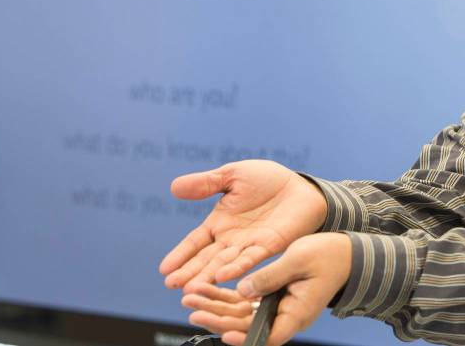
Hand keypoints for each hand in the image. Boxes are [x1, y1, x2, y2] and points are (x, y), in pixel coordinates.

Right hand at [159, 160, 327, 289]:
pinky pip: (251, 258)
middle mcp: (231, 239)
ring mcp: (249, 245)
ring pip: (225, 263)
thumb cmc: (267, 181)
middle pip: (206, 258)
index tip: (164, 270)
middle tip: (172, 285)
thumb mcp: (232, 176)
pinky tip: (224, 276)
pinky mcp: (270, 246)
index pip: (195, 242)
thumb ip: (205, 184)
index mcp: (220, 223)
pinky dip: (238, 267)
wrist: (300, 186)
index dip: (180, 255)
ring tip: (192, 288)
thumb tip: (173, 187)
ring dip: (209, 276)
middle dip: (189, 272)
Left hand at [184, 233, 352, 345]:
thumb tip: (242, 290)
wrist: (343, 252)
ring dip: (215, 305)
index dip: (245, 339)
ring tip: (190, 297)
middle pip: (245, 326)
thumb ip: (269, 276)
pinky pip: (244, 300)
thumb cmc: (328, 256)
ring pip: (239, 313)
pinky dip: (224, 294)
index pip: (268, 337)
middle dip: (217, 317)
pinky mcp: (269, 295)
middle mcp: (283, 315)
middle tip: (192, 309)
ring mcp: (275, 307)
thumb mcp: (298, 260)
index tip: (224, 334)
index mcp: (295, 314)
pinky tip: (205, 288)